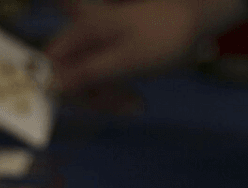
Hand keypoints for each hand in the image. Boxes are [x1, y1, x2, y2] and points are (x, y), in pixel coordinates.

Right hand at [46, 0, 247, 93]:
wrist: (195, 22)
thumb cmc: (162, 38)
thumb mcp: (125, 60)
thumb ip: (88, 72)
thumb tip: (54, 86)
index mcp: (83, 32)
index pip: (52, 65)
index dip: (62, 88)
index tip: (87, 104)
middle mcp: (84, 38)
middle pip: (68, 77)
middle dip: (91, 97)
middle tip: (123, 106)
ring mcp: (97, 48)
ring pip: (86, 83)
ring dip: (106, 99)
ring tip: (135, 105)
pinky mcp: (111, 59)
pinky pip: (102, 82)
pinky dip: (115, 94)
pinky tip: (133, 102)